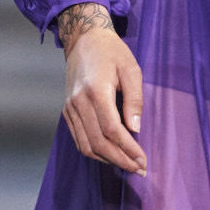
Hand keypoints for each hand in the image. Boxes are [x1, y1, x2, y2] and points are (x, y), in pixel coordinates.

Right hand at [57, 4, 146, 174]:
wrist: (84, 40)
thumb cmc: (112, 52)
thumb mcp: (131, 69)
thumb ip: (135, 99)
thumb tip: (136, 129)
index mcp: (96, 91)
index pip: (112, 130)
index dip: (128, 149)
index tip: (143, 160)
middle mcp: (79, 103)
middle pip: (97, 143)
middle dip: (120, 160)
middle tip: (139, 169)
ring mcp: (70, 108)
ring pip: (86, 145)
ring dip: (107, 160)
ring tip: (128, 165)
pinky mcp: (67, 111)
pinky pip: (79, 139)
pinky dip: (94, 152)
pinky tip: (111, 155)